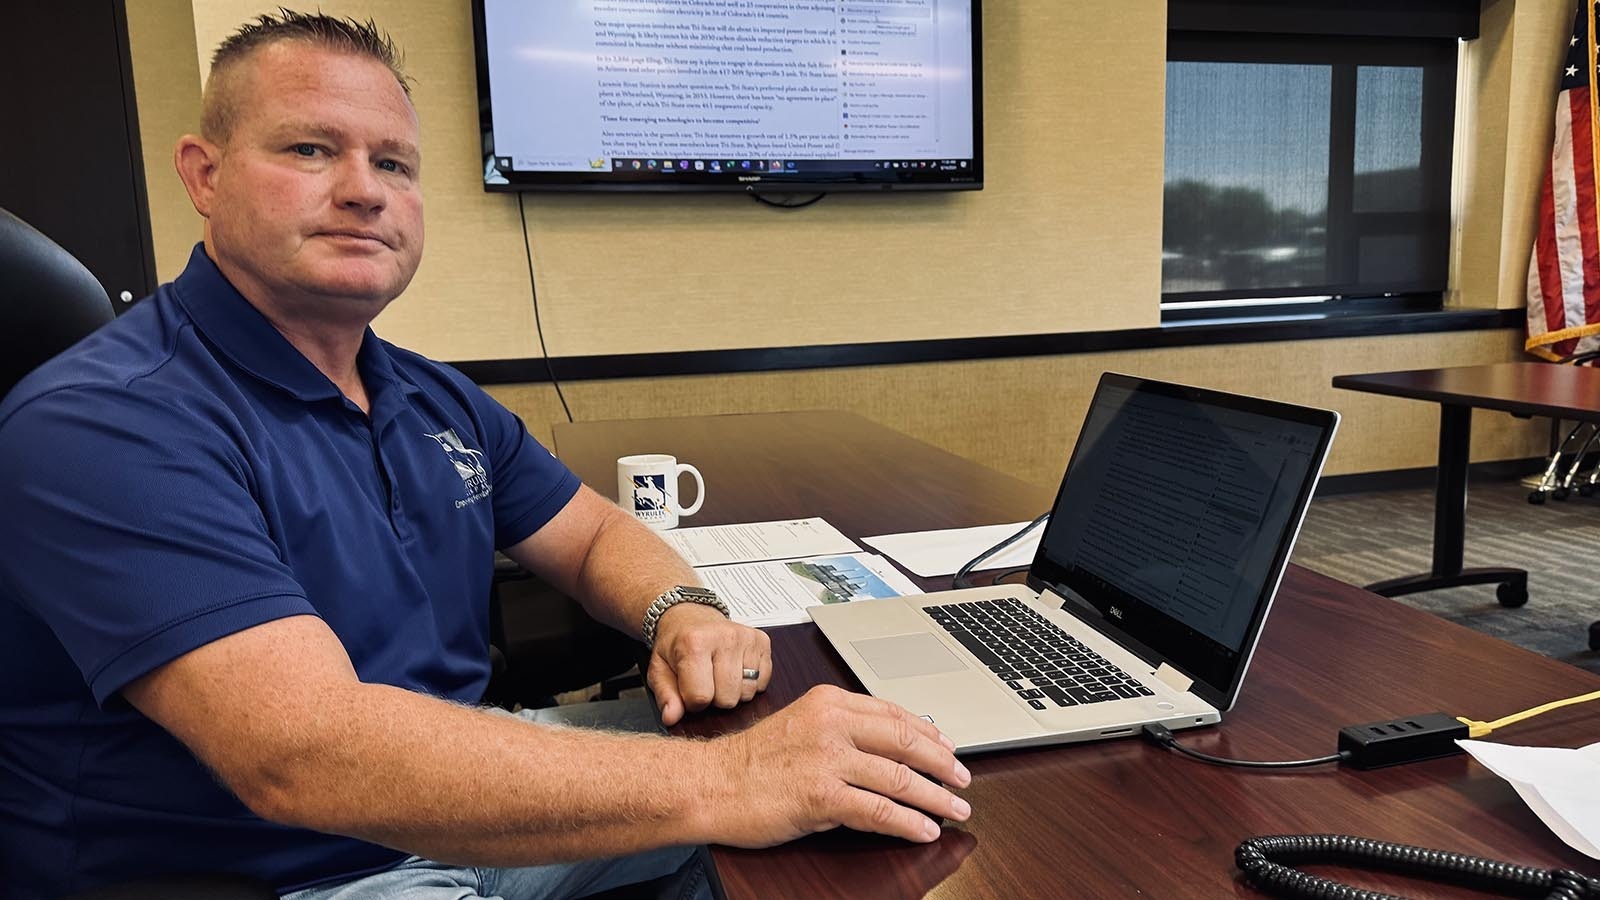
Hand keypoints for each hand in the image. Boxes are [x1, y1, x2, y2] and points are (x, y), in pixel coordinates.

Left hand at [647, 602, 771, 725]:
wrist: (692, 616)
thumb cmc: (677, 644)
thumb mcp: (659, 669)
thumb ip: (665, 695)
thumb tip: (671, 717)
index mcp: (694, 643)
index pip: (700, 697)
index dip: (692, 702)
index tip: (688, 690)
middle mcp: (724, 637)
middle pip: (727, 698)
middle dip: (715, 698)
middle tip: (706, 681)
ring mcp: (746, 638)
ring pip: (747, 692)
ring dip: (734, 692)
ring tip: (720, 675)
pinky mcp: (762, 641)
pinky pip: (763, 682)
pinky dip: (750, 683)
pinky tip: (736, 670)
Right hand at [700, 684, 972, 846]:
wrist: (710, 783)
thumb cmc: (751, 761)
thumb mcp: (800, 726)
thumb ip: (840, 729)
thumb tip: (887, 747)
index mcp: (829, 702)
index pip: (893, 713)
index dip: (928, 732)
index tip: (948, 747)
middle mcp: (832, 724)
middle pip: (904, 741)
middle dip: (941, 763)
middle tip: (963, 778)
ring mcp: (827, 759)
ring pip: (898, 777)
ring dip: (935, 797)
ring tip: (955, 809)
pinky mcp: (821, 795)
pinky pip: (878, 809)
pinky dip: (907, 822)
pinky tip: (924, 830)